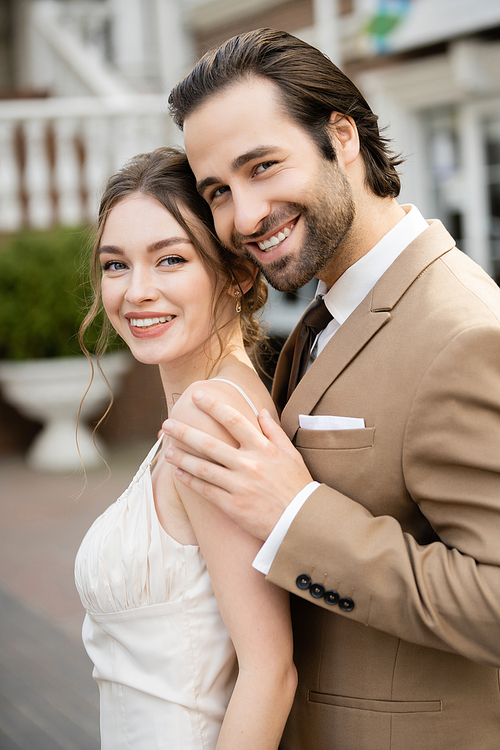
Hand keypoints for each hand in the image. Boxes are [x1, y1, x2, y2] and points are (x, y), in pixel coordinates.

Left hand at [162, 390, 312, 540]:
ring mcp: (239, 486)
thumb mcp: (291, 454)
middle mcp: (249, 464)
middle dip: (185, 432)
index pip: (234, 420)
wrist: (301, 521)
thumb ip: (274, 431)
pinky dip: (190, 481)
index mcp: (263, 448)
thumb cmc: (297, 486)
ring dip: (182, 458)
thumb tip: (260, 411)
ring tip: (168, 450)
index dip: (214, 406)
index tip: (198, 396)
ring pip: (203, 468)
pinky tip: (178, 474)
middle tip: (167, 423)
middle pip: (209, 444)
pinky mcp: (232, 506)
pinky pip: (205, 490)